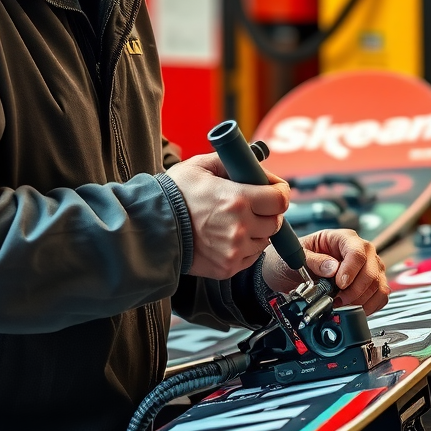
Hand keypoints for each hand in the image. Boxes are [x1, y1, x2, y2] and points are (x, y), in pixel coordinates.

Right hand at [167, 154, 288, 279]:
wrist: (150, 229)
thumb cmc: (173, 196)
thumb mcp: (200, 166)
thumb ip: (229, 162)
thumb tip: (251, 161)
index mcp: (238, 199)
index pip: (280, 198)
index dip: (280, 191)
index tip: (274, 189)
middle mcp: (240, 227)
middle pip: (276, 221)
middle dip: (268, 211)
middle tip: (254, 204)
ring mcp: (234, 251)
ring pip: (264, 240)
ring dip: (257, 230)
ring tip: (235, 221)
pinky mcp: (227, 268)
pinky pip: (250, 257)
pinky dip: (245, 247)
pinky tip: (228, 237)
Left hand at [261, 229, 388, 315]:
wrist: (291, 271)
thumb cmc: (296, 259)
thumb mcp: (298, 257)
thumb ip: (314, 261)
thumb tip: (333, 268)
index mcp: (342, 238)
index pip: (357, 252)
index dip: (351, 270)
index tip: (340, 284)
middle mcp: (361, 250)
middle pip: (372, 270)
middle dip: (355, 290)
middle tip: (338, 300)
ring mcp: (369, 267)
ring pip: (378, 284)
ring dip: (361, 300)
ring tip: (342, 305)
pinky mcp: (371, 283)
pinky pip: (380, 296)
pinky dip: (370, 306)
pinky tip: (353, 308)